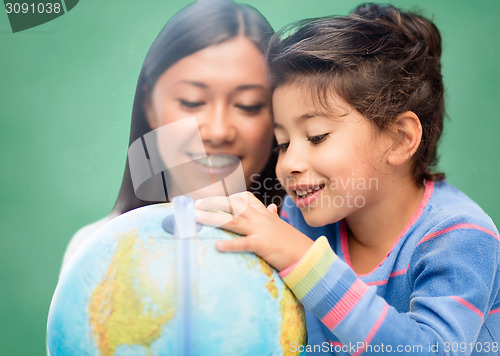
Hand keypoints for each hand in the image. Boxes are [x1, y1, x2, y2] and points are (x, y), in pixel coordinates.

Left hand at [194, 191, 312, 270]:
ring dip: (213, 218)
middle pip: (234, 206)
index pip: (245, 199)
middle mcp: (261, 218)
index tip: (213, 198)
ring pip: (233, 221)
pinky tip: (217, 246)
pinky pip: (243, 244)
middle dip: (214, 203)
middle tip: (196, 204)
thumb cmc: (292, 242)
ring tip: (197, 217)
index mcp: (264, 214)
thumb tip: (270, 208)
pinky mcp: (262, 245)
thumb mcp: (281, 225)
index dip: (228, 197)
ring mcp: (261, 230)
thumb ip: (272, 216)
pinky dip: (230, 244)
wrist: (307, 255)